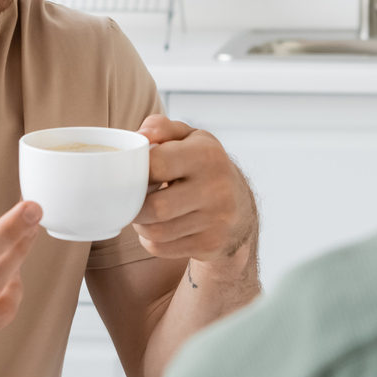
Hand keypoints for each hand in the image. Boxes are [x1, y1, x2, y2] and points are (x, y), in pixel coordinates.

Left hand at [133, 117, 257, 272]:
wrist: (241, 209)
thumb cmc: (205, 169)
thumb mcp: (190, 139)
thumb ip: (162, 128)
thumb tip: (141, 135)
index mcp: (207, 155)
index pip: (155, 164)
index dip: (136, 170)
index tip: (135, 172)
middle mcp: (216, 188)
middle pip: (154, 207)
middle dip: (135, 205)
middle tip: (134, 199)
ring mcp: (216, 220)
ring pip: (156, 232)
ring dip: (141, 224)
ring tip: (146, 213)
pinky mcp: (210, 244)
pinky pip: (162, 248)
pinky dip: (152, 241)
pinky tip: (160, 228)